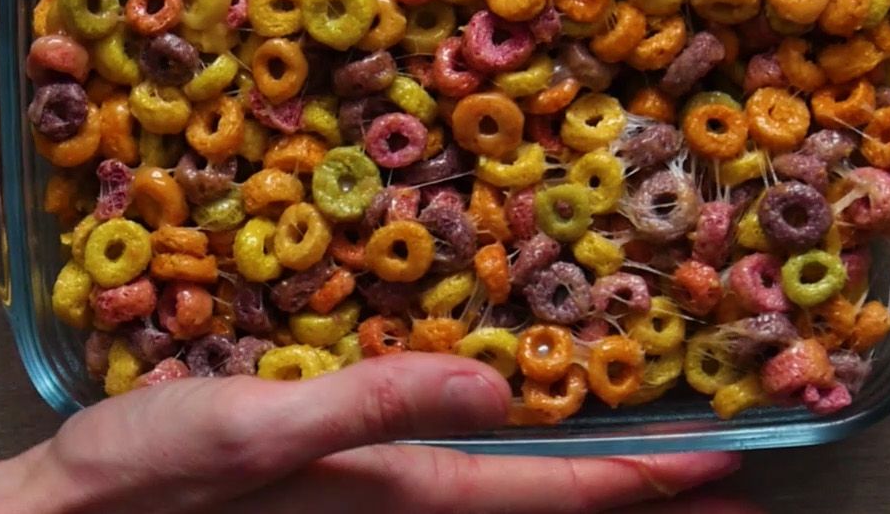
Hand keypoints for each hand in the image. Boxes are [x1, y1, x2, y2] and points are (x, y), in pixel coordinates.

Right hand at [18, 353, 755, 512]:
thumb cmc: (153, 472)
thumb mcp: (256, 424)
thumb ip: (374, 403)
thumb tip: (498, 388)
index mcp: (405, 491)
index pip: (555, 490)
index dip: (649, 479)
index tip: (734, 468)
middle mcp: (409, 507)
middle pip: (554, 513)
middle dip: (647, 506)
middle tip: (736, 497)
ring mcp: (378, 507)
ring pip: (516, 506)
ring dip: (593, 497)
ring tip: (664, 485)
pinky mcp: (345, 493)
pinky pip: (461, 494)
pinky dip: (521, 482)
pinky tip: (519, 456)